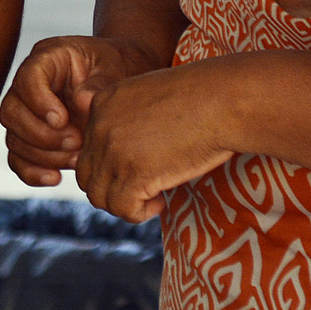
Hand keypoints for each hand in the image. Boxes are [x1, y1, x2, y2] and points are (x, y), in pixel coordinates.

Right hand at [0, 36, 159, 187]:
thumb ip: (99, 83)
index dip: (38, 102)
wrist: (125, 78)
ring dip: (43, 155)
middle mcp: (29, 85)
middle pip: (11, 112)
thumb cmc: (119, 68)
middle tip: (76, 141)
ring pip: (14, 139)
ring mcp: (28, 113)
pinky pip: (18, 159)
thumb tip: (82, 102)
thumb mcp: (115, 67)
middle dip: (41, 134)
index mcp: (47, 58)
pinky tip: (56, 178)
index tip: (62, 120)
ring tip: (79, 158)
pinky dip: (32, 172)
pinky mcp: (32, 138)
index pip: (26, 78)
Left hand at [74, 62, 239, 221]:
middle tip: (144, 189)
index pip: (89, 148)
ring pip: (98, 196)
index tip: (143, 166)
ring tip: (154, 197)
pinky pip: (121, 208)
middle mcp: (99, 126)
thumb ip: (131, 116)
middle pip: (87, 175)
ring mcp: (113, 151)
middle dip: (112, 188)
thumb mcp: (153, 96)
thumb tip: (129, 151)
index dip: (112, 166)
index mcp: (102, 104)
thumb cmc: (202, 96)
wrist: (223, 100)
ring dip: (124, 203)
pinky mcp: (133, 174)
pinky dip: (139, 213)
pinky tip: (160, 202)